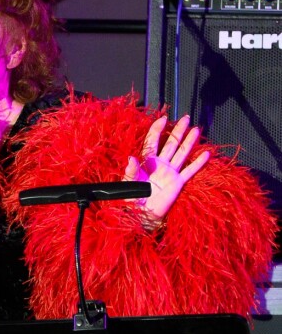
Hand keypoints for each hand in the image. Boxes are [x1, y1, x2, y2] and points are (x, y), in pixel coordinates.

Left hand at [123, 114, 209, 228]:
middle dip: (178, 131)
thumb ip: (131, 171)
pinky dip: (198, 163)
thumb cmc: (131, 199)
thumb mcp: (128, 183)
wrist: (140, 215)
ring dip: (188, 142)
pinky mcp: (177, 183)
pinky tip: (206, 154)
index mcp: (146, 162)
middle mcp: (160, 165)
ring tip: (196, 130)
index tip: (163, 119)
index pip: (153, 142)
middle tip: (186, 118)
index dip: (157, 130)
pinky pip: (189, 171)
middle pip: (170, 144)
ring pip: (181, 154)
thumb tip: (131, 158)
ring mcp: (170, 173)